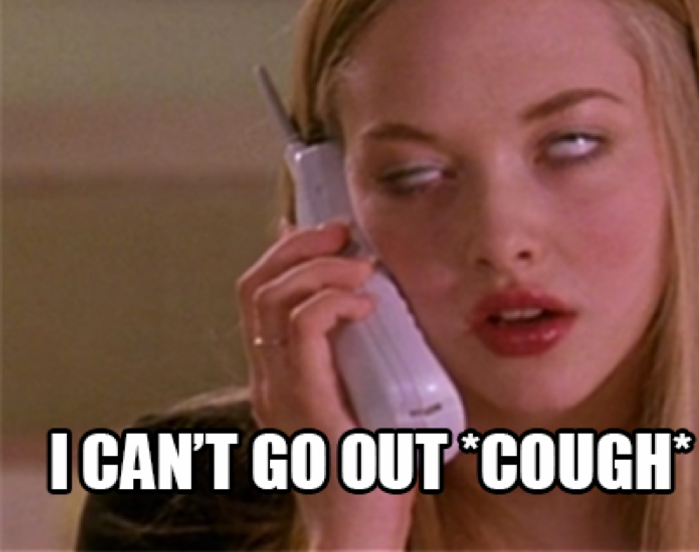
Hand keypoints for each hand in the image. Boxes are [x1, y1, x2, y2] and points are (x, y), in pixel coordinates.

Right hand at [237, 221, 415, 549]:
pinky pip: (303, 334)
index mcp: (276, 377)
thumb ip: (362, 362)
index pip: (256, 296)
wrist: (358, 535)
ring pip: (273, 303)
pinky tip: (365, 304)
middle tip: (344, 233)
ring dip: (320, 270)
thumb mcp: (365, 400)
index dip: (285, 252)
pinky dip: (331, 303)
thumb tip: (387, 312)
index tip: (329, 233)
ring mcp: (279, 394)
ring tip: (362, 269)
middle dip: (299, 246)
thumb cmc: (371, 470)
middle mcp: (267, 382)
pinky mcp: (305, 406)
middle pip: (254, 288)